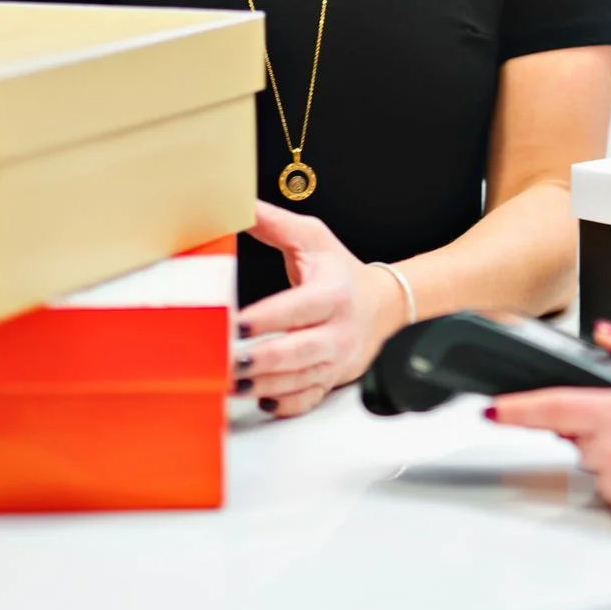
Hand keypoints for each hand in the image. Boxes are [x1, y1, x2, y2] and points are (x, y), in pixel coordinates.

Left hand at [233, 204, 407, 418]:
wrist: (383, 303)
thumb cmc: (340, 270)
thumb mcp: (313, 238)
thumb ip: (275, 223)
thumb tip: (239, 205)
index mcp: (332, 293)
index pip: (299, 308)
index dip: (268, 318)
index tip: (237, 324)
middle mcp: (338, 330)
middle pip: (300, 352)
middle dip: (262, 361)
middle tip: (227, 362)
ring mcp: (336, 360)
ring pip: (300, 380)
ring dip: (263, 385)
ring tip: (230, 382)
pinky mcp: (332, 380)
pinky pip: (309, 399)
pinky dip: (285, 404)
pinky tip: (260, 399)